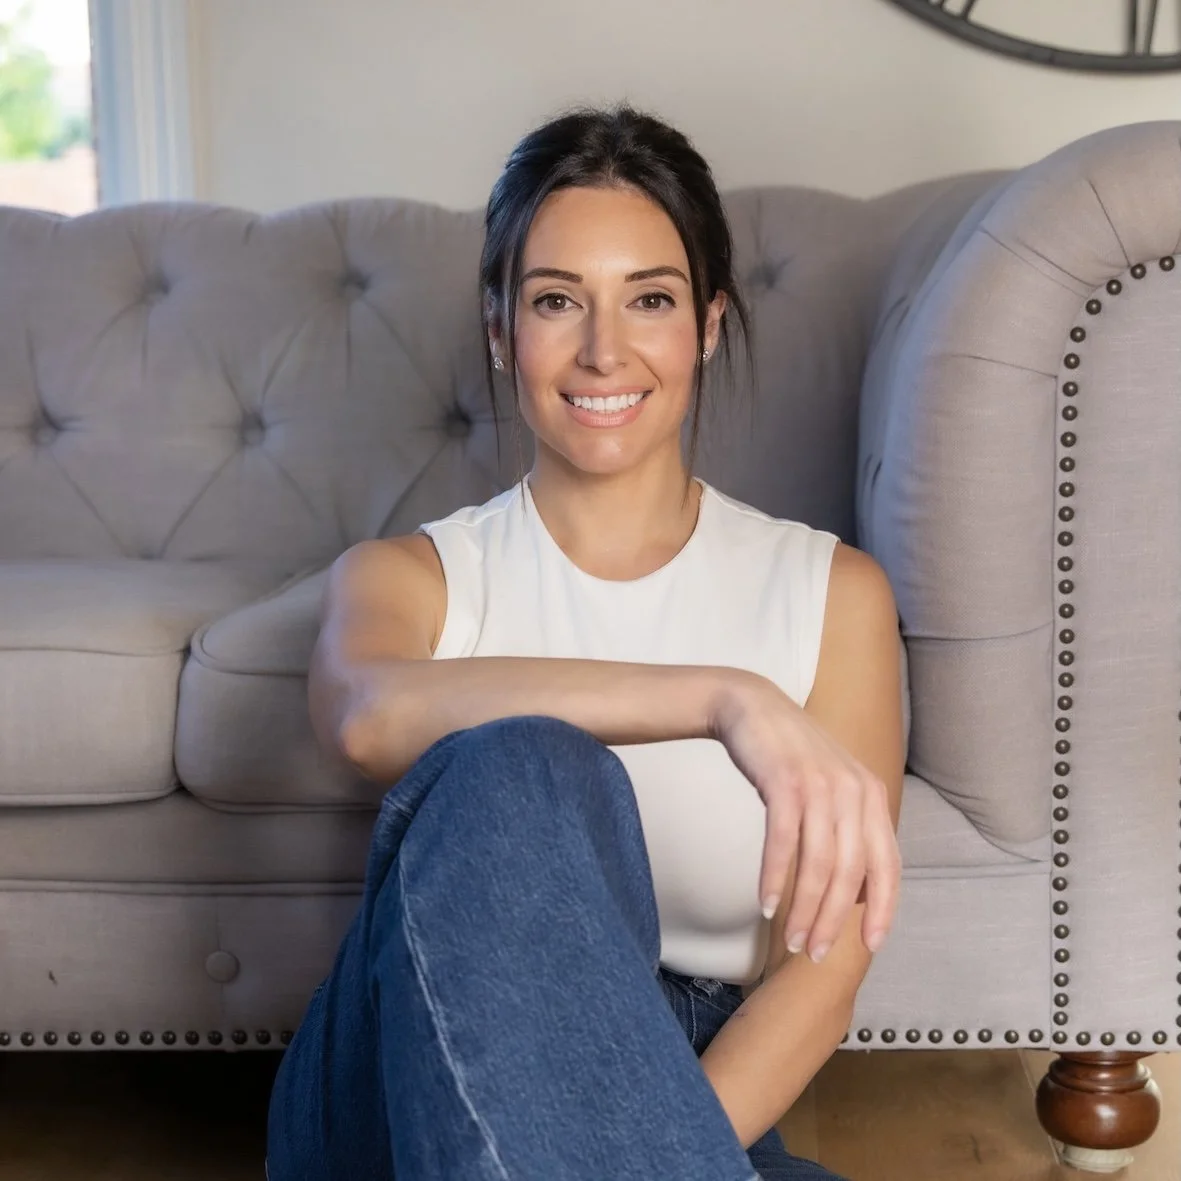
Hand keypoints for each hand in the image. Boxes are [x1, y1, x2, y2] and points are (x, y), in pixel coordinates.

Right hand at [710, 672, 900, 962]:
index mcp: (871, 795)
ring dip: (805, 908)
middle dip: (834, 919)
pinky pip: (783, 842)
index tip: (870, 945)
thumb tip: (857, 891)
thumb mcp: (831, 787)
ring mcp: (819, 785)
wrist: (751, 706)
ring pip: (819, 863)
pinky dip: (775, 878)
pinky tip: (766, 903)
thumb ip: (850, 830)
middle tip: (815, 953)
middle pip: (850, 872)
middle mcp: (853, 791)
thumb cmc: (789, 755)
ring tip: (791, 939)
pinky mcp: (784, 782)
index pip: (888, 864)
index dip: (883, 908)